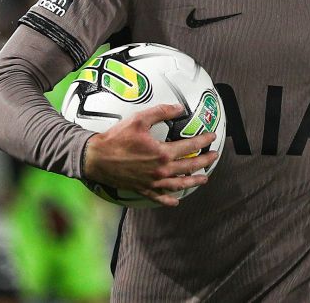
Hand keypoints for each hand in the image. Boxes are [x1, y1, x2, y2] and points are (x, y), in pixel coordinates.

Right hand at [83, 103, 217, 206]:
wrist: (96, 158)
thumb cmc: (117, 138)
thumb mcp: (140, 119)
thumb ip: (162, 112)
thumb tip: (180, 108)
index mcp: (163, 153)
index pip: (190, 147)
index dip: (203, 141)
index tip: (211, 137)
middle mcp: (161, 171)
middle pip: (189, 167)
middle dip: (204, 161)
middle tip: (213, 156)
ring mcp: (153, 182)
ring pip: (179, 184)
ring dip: (194, 181)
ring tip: (204, 178)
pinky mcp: (143, 189)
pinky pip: (160, 197)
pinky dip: (170, 200)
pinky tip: (177, 200)